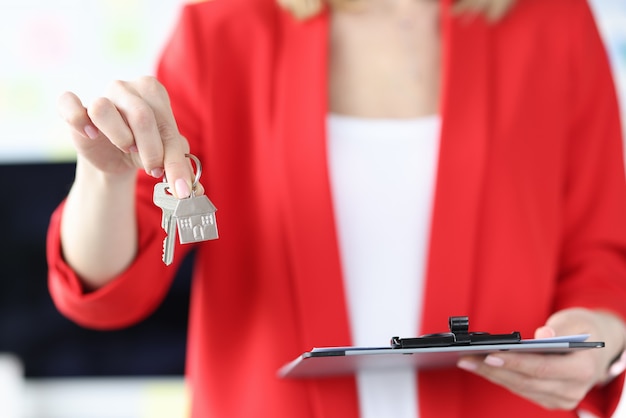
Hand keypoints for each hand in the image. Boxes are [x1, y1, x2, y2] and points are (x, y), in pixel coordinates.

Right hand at [57, 76, 199, 197]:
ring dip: (119, 136)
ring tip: (126, 147)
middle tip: (154, 169)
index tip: (179, 187)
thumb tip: (191, 190)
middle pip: (140, 115)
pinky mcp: (73, 107)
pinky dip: (78, 120)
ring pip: (103, 108)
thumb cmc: (143, 150)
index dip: (174, 159)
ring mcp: (99, 94)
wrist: (114, 157)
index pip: (166, 124)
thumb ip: (178, 167)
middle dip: (151, 150)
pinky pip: (69, 103)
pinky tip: (91, 134)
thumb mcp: (165, 157)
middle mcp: (126, 88)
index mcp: (153, 92)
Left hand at [457, 308, 625, 409]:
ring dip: (490, 375)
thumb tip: (542, 335)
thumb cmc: (581, 329)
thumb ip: (560, 328)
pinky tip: (481, 367)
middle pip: (525, 381)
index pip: (542, 368)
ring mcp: (560, 398)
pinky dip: (499, 377)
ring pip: (519, 387)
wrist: (592, 350)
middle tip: (467, 358)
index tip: (490, 355)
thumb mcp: (575, 320)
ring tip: (467, 361)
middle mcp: (572, 390)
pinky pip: (519, 389)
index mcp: (583, 370)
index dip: (515, 363)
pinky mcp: (547, 399)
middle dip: (493, 369)